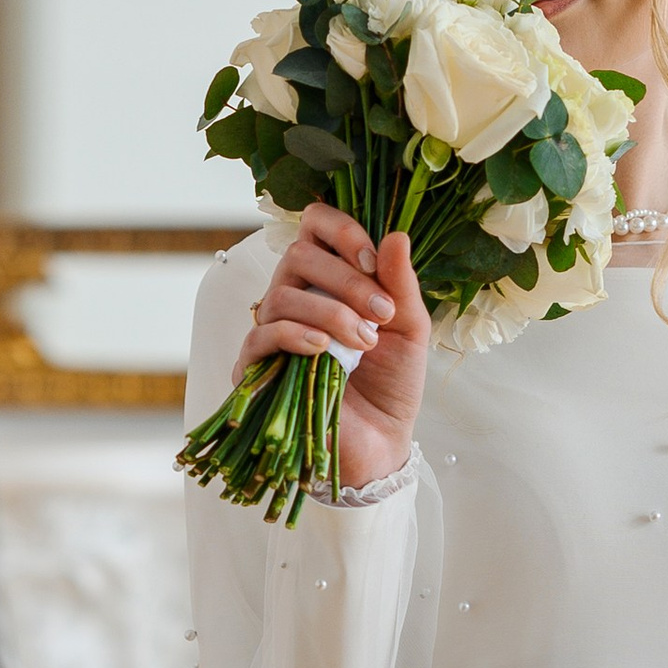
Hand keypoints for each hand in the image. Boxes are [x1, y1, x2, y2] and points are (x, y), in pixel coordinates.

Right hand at [237, 208, 429, 489]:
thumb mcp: (409, 329)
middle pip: (298, 255)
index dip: (341, 231)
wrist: (381, 442)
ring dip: (330, 314)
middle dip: (345, 280)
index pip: (316, 225)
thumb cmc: (392, 383)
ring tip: (364, 343)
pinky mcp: (258, 367)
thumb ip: (400, 284)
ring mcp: (274, 330)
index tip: (371, 261)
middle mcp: (297, 296)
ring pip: (283, 295)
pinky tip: (324, 350)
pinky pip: (263, 335)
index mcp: (329, 277)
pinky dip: (295, 335)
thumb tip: (397, 235)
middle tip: (380, 314)